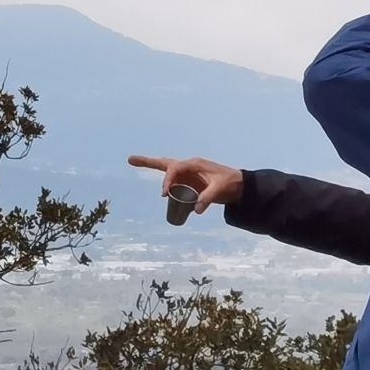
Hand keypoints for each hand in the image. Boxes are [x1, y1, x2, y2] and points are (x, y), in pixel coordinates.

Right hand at [127, 155, 242, 213]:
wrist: (239, 186)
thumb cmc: (230, 183)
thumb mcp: (220, 190)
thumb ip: (207, 198)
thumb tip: (196, 210)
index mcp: (194, 164)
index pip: (174, 169)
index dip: (167, 180)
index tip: (163, 194)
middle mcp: (188, 167)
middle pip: (164, 164)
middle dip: (147, 161)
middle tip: (130, 159)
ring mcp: (188, 175)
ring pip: (168, 174)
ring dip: (157, 177)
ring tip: (137, 166)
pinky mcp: (190, 183)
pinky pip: (175, 186)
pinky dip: (168, 189)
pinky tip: (164, 195)